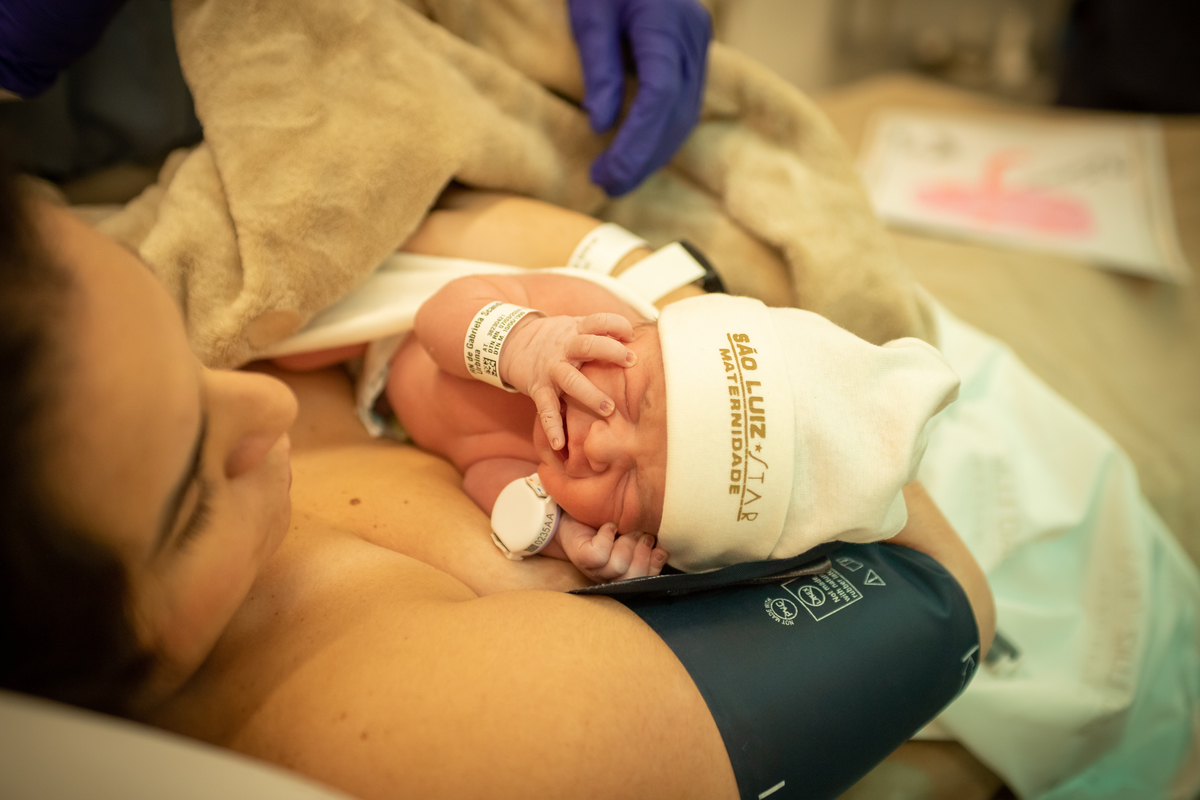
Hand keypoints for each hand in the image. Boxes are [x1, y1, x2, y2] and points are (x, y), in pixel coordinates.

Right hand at [500, 312, 634, 450]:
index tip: (632, 335)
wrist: (513, 342)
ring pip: (570, 380)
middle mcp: (564, 348)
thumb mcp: (575, 327)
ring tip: (608, 409)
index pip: (599, 321)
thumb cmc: (556, 338)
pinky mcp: (538, 388)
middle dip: (611, 352)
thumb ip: (599, 333)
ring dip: (590, 394)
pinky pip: (546, 409)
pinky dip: (552, 427)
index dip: (617, 324)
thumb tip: (637, 340)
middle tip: (632, 362)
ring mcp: (551, 369)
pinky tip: (560, 445)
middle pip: (588, 345)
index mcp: (576, 331)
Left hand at [557, 517, 668, 582]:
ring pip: (618, 566)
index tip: (659, 547)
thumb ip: (647, 543)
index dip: (655, 565)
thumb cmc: (606, 525)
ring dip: (625, 543)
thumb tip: (665, 545)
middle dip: (642, 552)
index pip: (647, 581)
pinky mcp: (582, 558)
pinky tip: (609, 527)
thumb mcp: (632, 533)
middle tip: (640, 534)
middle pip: (634, 576)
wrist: (573, 515)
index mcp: (624, 574)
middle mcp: (609, 577)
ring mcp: (594, 570)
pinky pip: (600, 553)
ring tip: (623, 529)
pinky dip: (607, 535)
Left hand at [567, 0, 710, 195]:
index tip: (607, 172)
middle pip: (676, 113)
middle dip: (643, 158)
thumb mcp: (589, 13)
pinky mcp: (691, 51)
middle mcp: (691, 37)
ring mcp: (697, 44)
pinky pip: (683, 103)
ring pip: (684, 114)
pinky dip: (660, 132)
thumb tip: (602, 123)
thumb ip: (598, 67)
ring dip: (653, 152)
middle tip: (607, 186)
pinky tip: (636, 151)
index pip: (658, 98)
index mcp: (666, 23)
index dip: (635, 143)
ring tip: (617, 177)